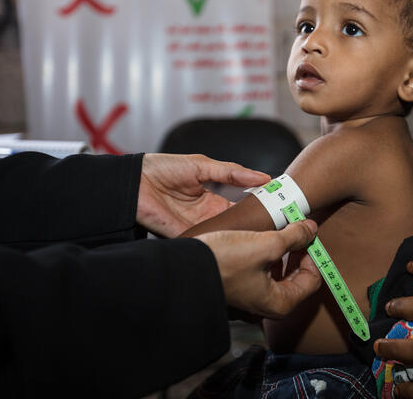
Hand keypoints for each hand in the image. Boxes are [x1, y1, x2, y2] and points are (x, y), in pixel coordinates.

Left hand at [136, 153, 269, 236]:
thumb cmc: (164, 167)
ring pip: (224, 237)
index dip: (258, 210)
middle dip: (253, 229)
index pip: (241, 208)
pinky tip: (236, 245)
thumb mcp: (203, 166)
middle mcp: (208, 215)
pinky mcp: (184, 237)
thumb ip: (232, 173)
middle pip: (236, 226)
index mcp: (213, 198)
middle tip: (275, 231)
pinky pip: (205, 243)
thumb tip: (262, 177)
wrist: (134, 181)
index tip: (278, 212)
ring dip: (239, 238)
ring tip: (261, 240)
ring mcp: (197, 228)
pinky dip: (219, 244)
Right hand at [196, 220, 321, 318]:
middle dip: (299, 252)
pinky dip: (269, 254)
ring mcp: (255, 296)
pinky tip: (261, 239)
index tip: (306, 233)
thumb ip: (294, 236)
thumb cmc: (225, 261)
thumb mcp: (266, 244)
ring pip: (282, 272)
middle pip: (299, 276)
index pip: (313, 279)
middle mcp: (269, 304)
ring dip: (284, 251)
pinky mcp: (243, 286)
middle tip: (295, 229)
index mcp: (281, 303)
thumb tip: (311, 229)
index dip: (313, 253)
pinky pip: (266, 270)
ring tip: (278, 231)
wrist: (185, 268)